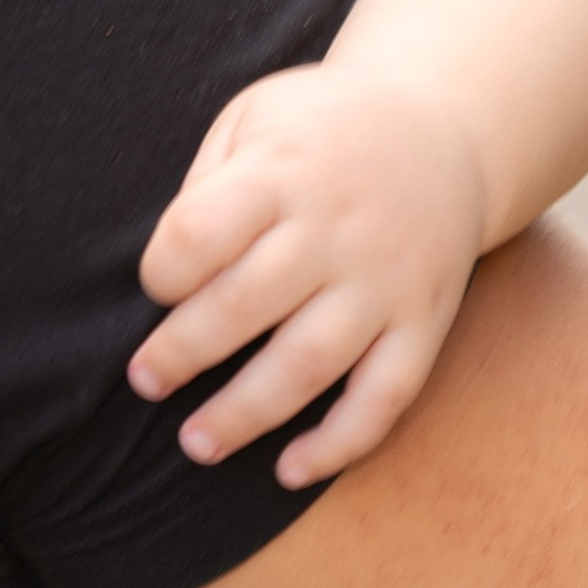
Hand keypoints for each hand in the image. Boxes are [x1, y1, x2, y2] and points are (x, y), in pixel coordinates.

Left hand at [128, 65, 488, 488]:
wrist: (443, 126)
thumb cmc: (319, 128)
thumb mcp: (254, 115)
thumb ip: (208, 183)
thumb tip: (165, 268)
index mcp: (281, 171)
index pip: (203, 232)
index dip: (163, 271)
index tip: (154, 286)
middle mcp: (334, 231)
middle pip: (246, 304)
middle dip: (183, 352)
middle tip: (144, 382)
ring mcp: (385, 282)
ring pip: (310, 362)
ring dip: (246, 413)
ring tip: (195, 444)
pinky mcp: (424, 323)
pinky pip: (386, 396)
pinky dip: (340, 443)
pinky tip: (290, 472)